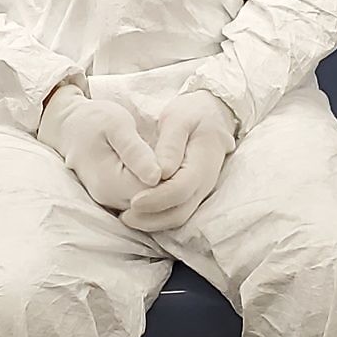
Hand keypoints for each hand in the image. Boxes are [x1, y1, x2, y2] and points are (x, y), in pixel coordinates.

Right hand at [37, 84, 163, 211]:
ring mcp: (110, 201)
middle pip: (153, 202)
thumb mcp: (118, 126)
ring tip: (164, 158)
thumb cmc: (95, 120)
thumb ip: (136, 152)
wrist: (70, 126)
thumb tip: (157, 177)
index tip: (176, 154)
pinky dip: (150, 186)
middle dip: (168, 183)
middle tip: (174, 155)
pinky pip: (140, 199)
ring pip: (148, 202)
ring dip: (160, 185)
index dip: (171, 177)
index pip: (155, 193)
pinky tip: (153, 167)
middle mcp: (110, 199)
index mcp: (112, 182)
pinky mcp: (112, 198)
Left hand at [120, 92, 238, 233]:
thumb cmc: (192, 113)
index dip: (156, 199)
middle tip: (124, 217)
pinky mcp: (193, 193)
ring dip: (153, 222)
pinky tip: (138, 213)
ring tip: (127, 218)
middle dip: (151, 219)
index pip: (180, 190)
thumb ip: (171, 145)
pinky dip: (158, 217)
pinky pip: (177, 212)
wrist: (212, 115)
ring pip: (179, 217)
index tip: (133, 201)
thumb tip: (161, 172)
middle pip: (180, 212)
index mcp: (202, 163)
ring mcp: (201, 191)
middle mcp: (204, 183)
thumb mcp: (178, 119)